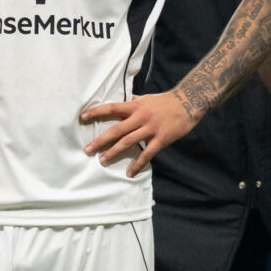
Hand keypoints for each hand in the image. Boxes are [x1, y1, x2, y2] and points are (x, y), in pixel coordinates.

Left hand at [79, 91, 201, 177]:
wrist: (188, 103)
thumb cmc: (165, 101)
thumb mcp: (146, 98)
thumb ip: (134, 101)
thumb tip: (123, 99)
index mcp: (135, 106)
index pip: (112, 108)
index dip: (96, 112)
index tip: (82, 117)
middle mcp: (140, 117)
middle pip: (116, 130)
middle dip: (100, 141)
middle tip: (87, 150)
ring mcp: (150, 129)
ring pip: (128, 142)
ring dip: (114, 153)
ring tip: (102, 161)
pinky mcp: (161, 139)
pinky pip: (147, 154)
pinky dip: (138, 164)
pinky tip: (130, 173)